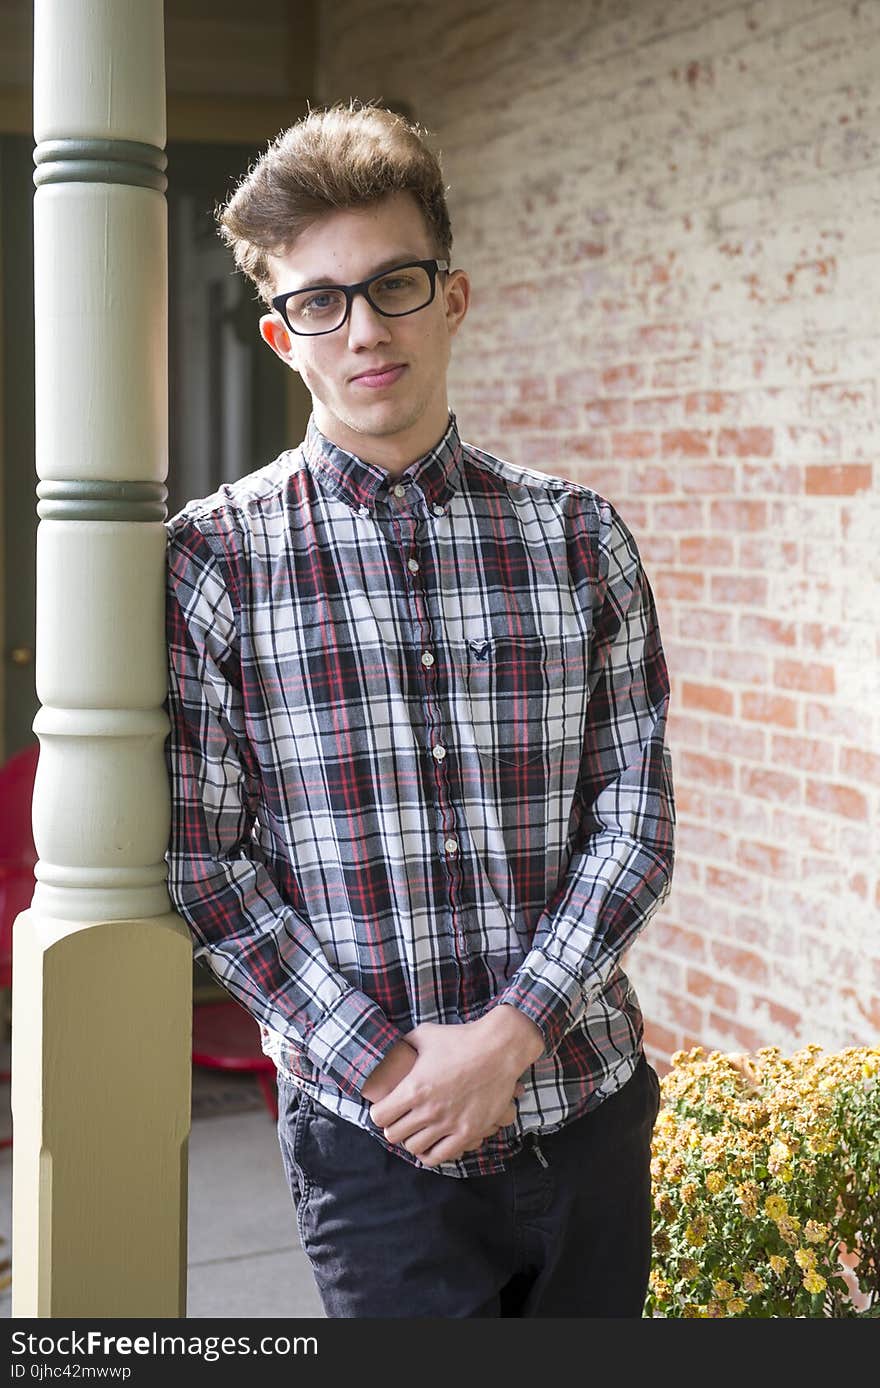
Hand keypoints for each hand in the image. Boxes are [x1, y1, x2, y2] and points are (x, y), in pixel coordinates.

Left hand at [367, 1006, 543, 1167]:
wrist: (498, 1048)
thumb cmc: (460, 1039)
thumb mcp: (424, 1034)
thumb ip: (403, 1045)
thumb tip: (389, 1050)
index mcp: (414, 1087)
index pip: (379, 1116)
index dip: (379, 1112)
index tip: (387, 1107)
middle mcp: (428, 1109)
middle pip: (394, 1135)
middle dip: (394, 1126)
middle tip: (402, 1119)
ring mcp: (448, 1123)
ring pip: (415, 1148)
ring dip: (413, 1139)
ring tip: (418, 1130)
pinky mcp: (468, 1132)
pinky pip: (440, 1157)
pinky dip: (431, 1153)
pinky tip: (433, 1142)